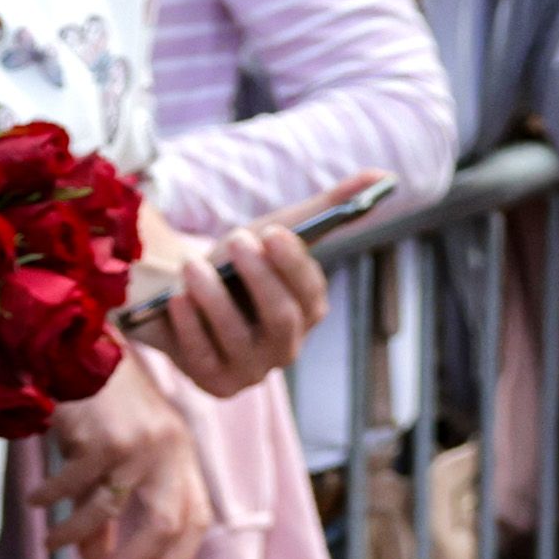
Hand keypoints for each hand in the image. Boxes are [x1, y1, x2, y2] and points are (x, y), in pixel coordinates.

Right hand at [40, 355, 217, 558]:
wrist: (81, 343)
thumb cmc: (103, 399)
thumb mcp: (119, 451)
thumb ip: (111, 504)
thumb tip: (94, 555)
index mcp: (181, 453)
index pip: (195, 518)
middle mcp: (169, 449)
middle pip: (163, 525)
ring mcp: (138, 442)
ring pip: (106, 510)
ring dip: (73, 534)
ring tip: (50, 543)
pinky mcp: (103, 436)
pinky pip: (72, 485)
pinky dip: (50, 499)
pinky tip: (35, 501)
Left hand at [132, 223, 323, 399]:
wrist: (176, 296)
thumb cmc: (236, 265)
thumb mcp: (275, 231)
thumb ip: (327, 207)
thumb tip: (382, 174)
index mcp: (307, 312)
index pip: (311, 294)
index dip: (292, 264)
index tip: (270, 232)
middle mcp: (285, 347)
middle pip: (283, 319)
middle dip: (259, 278)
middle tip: (236, 239)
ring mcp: (250, 370)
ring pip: (238, 338)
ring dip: (215, 298)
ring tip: (192, 265)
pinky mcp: (214, 383)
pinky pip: (202, 358)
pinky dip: (188, 326)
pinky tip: (176, 299)